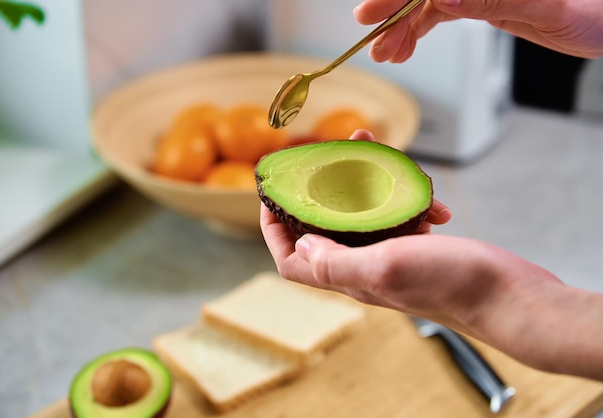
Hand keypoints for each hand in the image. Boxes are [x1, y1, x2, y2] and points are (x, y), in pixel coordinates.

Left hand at [259, 131, 602, 378]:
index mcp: (349, 276)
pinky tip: (434, 203)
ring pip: (366, 213)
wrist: (509, 296)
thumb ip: (336, 260)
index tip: (272, 198)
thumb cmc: (451, 285)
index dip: (274, 231)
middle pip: (328, 227)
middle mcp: (365, 267)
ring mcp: (392, 257)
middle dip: (325, 188)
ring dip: (370, 184)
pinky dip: (413, 200)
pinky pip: (402, 215)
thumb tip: (302, 244)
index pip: (294, 260)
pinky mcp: (419, 248)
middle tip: (334, 152)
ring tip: (385, 156)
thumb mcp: (384, 268)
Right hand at [354, 0, 602, 62]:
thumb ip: (495, 1)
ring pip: (427, 1)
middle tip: (373, 40)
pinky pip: (439, 11)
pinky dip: (418, 30)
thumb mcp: (548, 9)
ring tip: (388, 54)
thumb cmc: (592, 11)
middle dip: (394, 11)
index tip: (375, 13)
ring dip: (402, 28)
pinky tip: (405, 48)